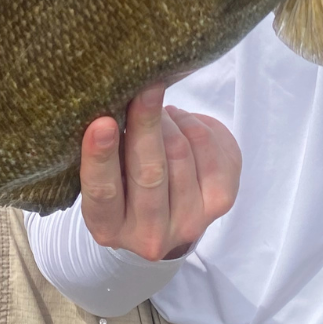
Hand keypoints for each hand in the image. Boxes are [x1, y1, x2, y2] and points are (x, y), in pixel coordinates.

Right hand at [79, 85, 240, 260]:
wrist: (163, 216)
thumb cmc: (122, 184)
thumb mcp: (102, 175)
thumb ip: (104, 150)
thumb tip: (111, 102)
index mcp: (108, 228)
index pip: (103, 193)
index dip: (101, 157)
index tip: (102, 123)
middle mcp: (150, 235)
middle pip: (150, 174)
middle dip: (146, 125)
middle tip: (145, 88)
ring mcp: (190, 221)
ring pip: (182, 155)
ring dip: (169, 120)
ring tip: (155, 103)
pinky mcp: (221, 201)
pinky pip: (212, 149)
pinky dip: (195, 124)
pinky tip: (180, 119)